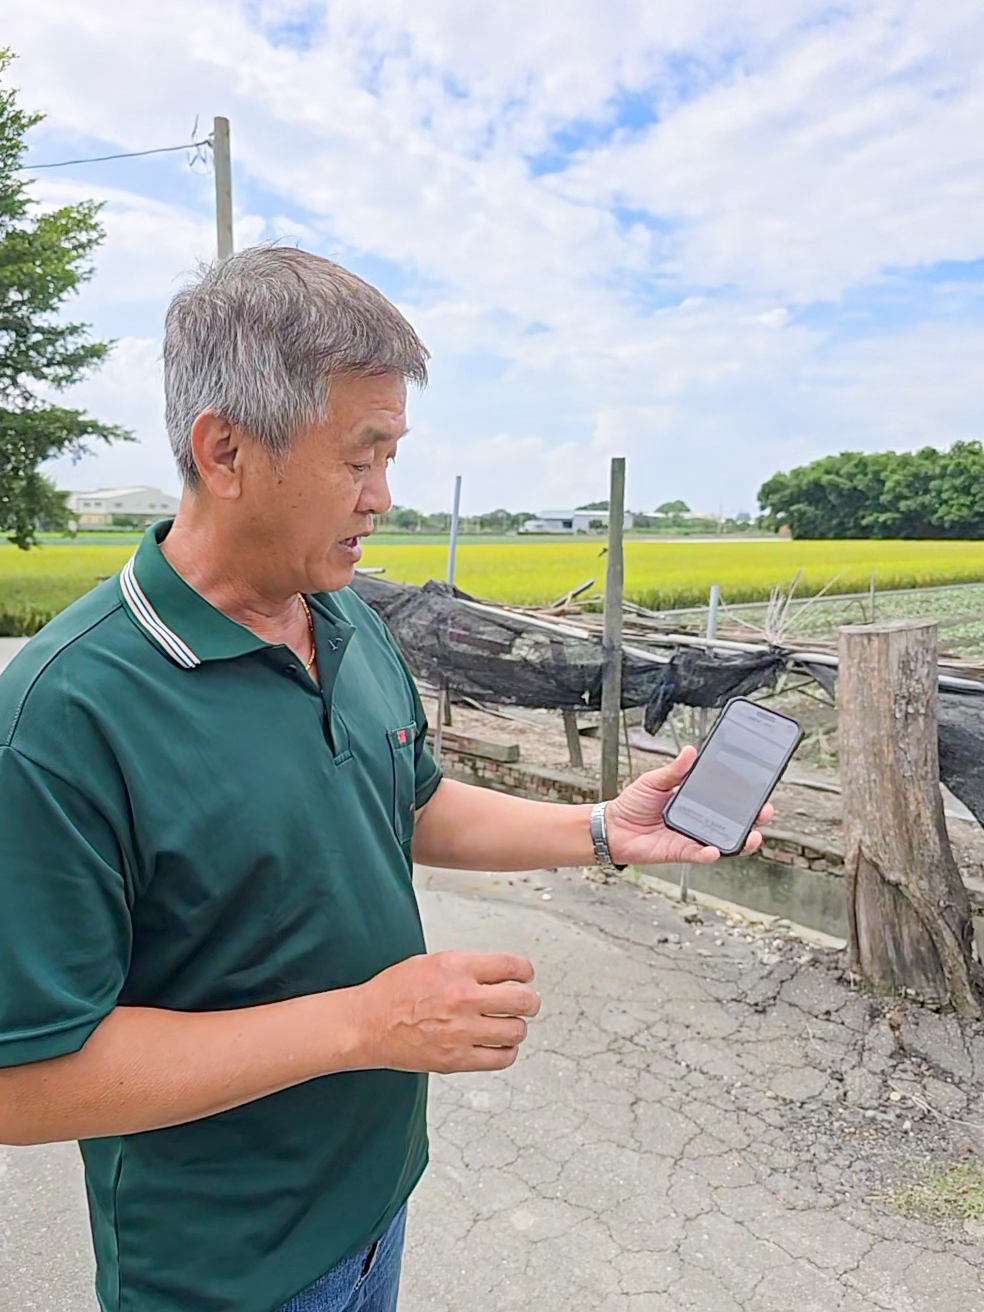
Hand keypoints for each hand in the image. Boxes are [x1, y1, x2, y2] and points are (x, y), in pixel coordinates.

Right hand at [353, 951, 540, 1073]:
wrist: (367, 1024)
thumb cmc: (393, 992)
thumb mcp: (431, 962)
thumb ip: (466, 967)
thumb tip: (498, 973)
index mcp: (457, 968)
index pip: (512, 965)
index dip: (526, 970)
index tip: (526, 975)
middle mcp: (464, 998)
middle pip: (523, 1000)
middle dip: (531, 1001)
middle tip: (529, 1002)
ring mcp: (462, 1031)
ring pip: (516, 1031)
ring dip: (518, 1027)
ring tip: (510, 1025)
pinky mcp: (457, 1059)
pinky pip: (501, 1058)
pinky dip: (507, 1052)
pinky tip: (500, 1045)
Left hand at [605, 746, 774, 865]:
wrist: (612, 827)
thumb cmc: (633, 804)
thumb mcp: (654, 781)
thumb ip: (674, 770)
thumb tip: (691, 751)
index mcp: (693, 800)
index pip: (724, 797)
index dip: (743, 794)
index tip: (759, 786)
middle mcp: (697, 820)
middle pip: (732, 821)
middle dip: (753, 818)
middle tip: (765, 811)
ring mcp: (691, 837)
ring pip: (723, 841)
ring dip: (740, 840)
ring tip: (753, 835)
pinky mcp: (681, 852)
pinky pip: (699, 854)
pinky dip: (709, 853)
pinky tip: (715, 849)